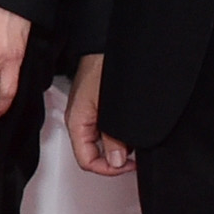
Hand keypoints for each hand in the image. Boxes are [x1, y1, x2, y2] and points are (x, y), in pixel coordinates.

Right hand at [65, 52, 132, 174]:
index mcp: (77, 122)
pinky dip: (120, 133)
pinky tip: (131, 128)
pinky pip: (105, 128)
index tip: (129, 165)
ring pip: (101, 142)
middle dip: (116, 158)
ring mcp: (88, 113)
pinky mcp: (97, 106)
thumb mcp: (111, 108)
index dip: (109, 169)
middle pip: (93, 154)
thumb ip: (113, 135)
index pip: (87, 160)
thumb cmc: (104, 66)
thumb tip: (116, 160)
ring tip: (136, 140)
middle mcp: (80, 120)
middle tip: (136, 156)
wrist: (104, 44)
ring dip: (120, 145)